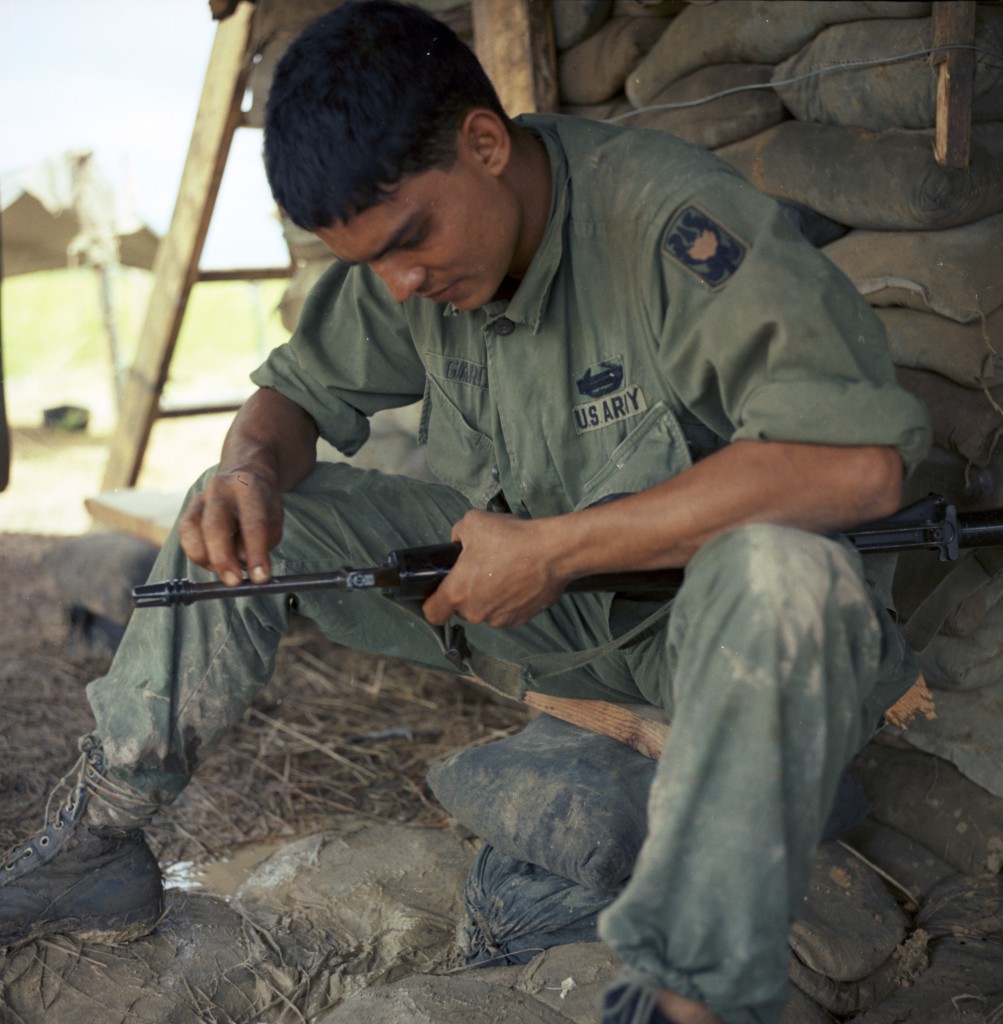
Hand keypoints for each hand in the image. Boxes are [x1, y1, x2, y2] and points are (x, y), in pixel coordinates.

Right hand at [177, 468, 283, 585]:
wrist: (245, 475)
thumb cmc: (262, 505)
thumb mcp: (274, 519)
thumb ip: (264, 541)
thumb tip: (244, 564)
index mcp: (248, 488)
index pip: (252, 523)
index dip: (256, 553)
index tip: (261, 578)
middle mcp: (220, 489)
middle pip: (214, 526)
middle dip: (223, 559)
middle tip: (234, 582)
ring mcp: (200, 498)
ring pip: (193, 531)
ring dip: (207, 558)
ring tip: (227, 571)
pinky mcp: (188, 510)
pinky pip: (185, 536)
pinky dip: (197, 554)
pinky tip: (212, 563)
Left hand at [422, 510, 566, 627]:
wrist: (552, 552)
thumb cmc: (509, 538)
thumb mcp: (472, 522)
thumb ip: (457, 534)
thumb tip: (458, 542)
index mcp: (458, 592)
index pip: (432, 613)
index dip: (433, 603)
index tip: (441, 593)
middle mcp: (476, 612)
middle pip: (463, 609)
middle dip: (468, 593)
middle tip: (482, 569)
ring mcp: (500, 619)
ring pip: (486, 611)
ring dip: (490, 598)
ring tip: (505, 573)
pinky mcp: (521, 619)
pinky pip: (507, 612)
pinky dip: (510, 601)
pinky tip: (519, 581)